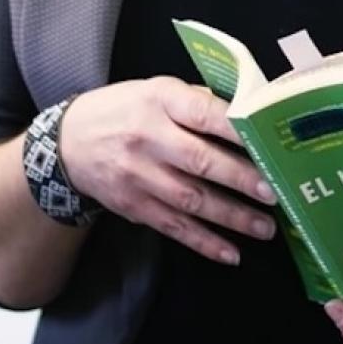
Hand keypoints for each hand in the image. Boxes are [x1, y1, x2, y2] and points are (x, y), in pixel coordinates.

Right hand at [58, 77, 278, 263]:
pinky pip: (174, 227)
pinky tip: (231, 253)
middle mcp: (148, 138)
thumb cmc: (123, 111)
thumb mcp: (155, 90)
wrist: (68, 143)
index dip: (237, 129)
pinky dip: (204, 242)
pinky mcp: (134, 206)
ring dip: (232, 217)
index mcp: (158, 100)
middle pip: (200, 161)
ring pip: (192, 200)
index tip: (268, 142)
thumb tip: (248, 114)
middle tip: (275, 193)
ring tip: (266, 228)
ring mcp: (139, 175)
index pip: (202, 112)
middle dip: (242, 179)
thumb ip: (197, 101)